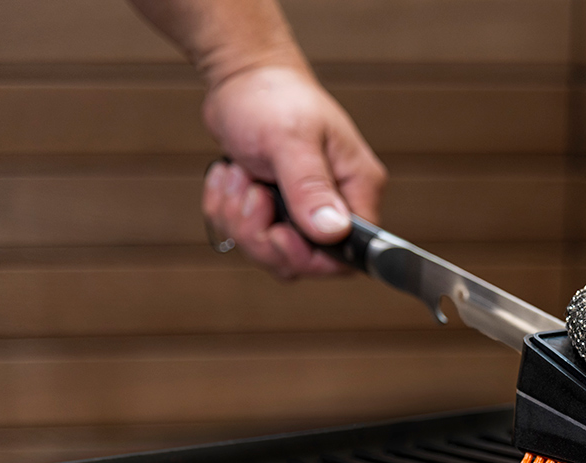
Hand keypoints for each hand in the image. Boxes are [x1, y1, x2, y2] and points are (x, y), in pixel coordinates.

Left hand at [201, 65, 386, 278]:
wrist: (244, 78)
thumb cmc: (274, 97)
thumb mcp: (291, 140)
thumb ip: (311, 187)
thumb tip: (333, 230)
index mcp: (357, 188)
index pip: (348, 254)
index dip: (309, 257)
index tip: (278, 232)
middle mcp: (337, 205)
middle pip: (304, 261)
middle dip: (262, 235)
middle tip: (252, 193)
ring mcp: (305, 211)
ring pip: (271, 253)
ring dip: (240, 220)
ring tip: (239, 176)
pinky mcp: (278, 211)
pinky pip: (249, 237)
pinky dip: (228, 211)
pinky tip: (231, 177)